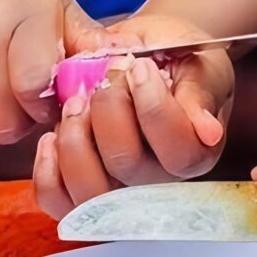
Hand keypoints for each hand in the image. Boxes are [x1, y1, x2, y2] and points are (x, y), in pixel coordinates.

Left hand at [32, 12, 232, 218]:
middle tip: (106, 77)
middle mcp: (158, 180)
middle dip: (109, 109)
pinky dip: (47, 172)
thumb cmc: (177, 59)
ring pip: (91, 192)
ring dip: (75, 141)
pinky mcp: (81, 189)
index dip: (153, 107)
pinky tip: (52, 135)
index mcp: (195, 151)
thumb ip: (200, 94)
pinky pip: (59, 202)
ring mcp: (119, 190)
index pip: (177, 150)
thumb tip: (209, 132)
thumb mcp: (198, 64)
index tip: (140, 66)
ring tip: (76, 103)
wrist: (146, 54)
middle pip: (127, 164)